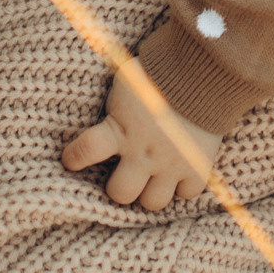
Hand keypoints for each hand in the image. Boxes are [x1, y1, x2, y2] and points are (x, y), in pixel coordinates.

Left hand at [61, 70, 221, 209]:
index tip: (70, 160)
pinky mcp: (197, 167)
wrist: (203, 70)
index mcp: (119, 128)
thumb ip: (115, 108)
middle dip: (119, 187)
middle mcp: (143, 152)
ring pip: (153, 202)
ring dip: (150, 192)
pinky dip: (183, 186)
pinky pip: (187, 193)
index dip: (74, 158)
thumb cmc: (158, 72)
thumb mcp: (127, 86)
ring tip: (151, 180)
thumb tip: (103, 113)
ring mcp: (170, 164)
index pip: (85, 151)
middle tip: (123, 176)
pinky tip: (179, 174)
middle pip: (121, 193)